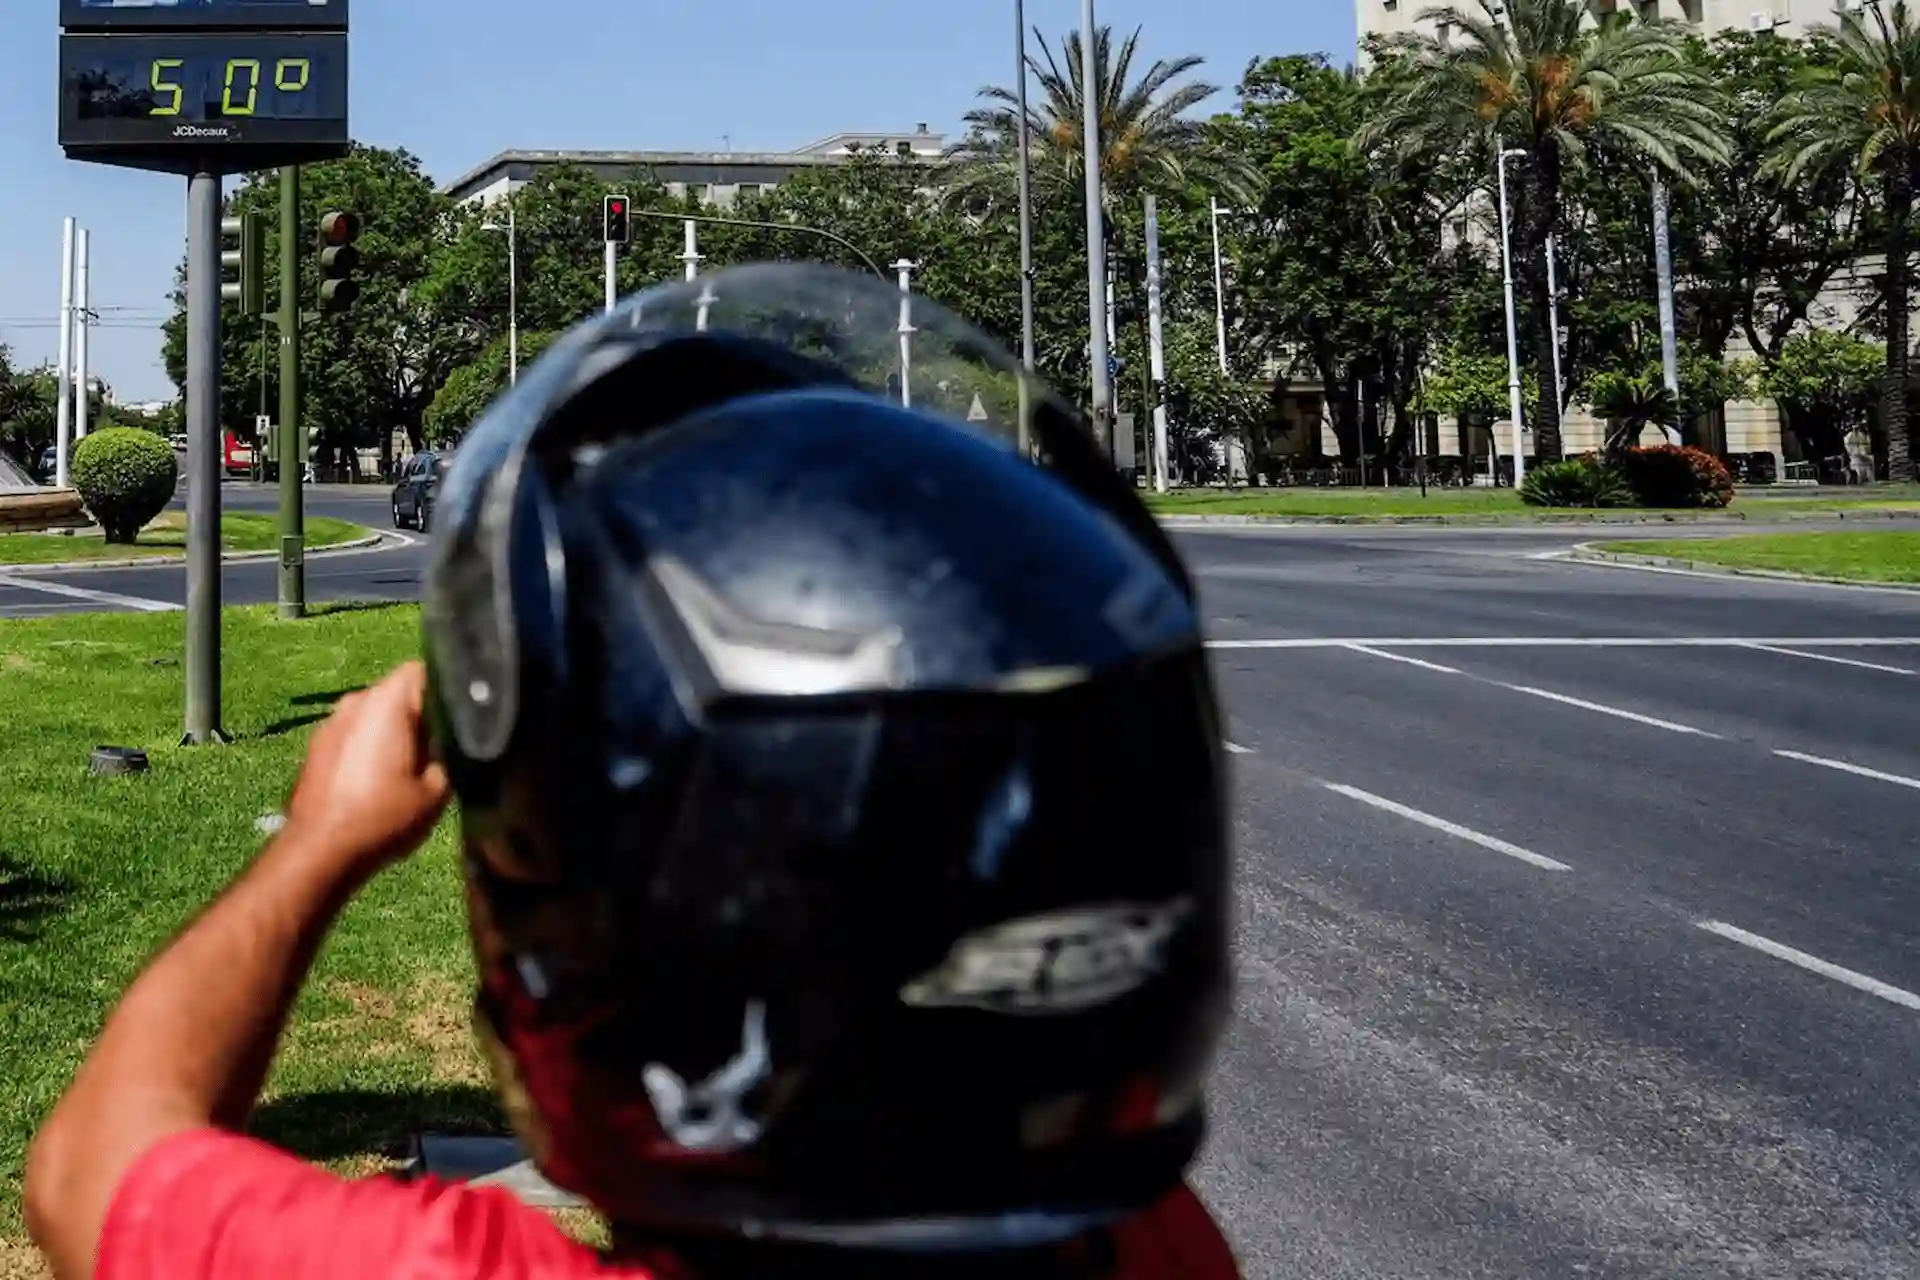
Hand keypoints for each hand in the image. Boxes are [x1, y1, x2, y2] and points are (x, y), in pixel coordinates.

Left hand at [281, 661, 450, 874]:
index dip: (447, 689)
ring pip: (375, 715)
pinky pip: (354, 735)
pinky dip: (370, 748)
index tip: (461, 718)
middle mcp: (355, 702)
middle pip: (398, 693)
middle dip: (420, 714)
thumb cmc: (383, 817)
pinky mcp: (316, 747)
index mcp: (386, 702)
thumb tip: (452, 745)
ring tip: (409, 770)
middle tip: (441, 749)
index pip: (423, 669)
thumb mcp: (438, 790)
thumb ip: (450, 756)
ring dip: (393, 733)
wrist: (319, 851)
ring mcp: (330, 723)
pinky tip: (378, 782)